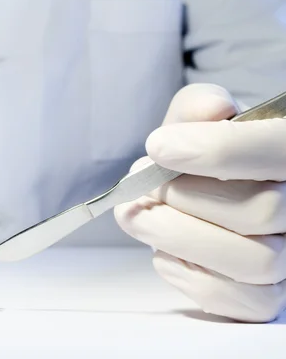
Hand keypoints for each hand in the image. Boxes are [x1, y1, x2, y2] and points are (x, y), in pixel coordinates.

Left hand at [115, 83, 285, 322]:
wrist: (197, 196)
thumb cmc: (199, 157)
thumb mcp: (194, 120)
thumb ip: (198, 107)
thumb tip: (212, 109)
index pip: (279, 148)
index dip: (218, 150)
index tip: (158, 147)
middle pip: (261, 211)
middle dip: (184, 197)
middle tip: (141, 187)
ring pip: (254, 261)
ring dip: (177, 236)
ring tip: (137, 216)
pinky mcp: (267, 295)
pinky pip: (241, 300)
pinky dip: (190, 277)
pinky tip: (164, 253)